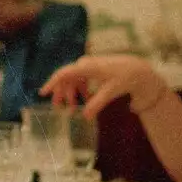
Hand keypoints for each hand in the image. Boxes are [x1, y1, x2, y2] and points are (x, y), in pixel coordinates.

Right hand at [40, 54, 170, 118]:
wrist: (138, 70)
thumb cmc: (125, 78)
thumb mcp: (110, 92)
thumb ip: (96, 104)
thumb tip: (83, 117)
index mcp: (86, 67)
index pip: (63, 73)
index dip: (52, 83)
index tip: (42, 93)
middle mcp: (84, 64)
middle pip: (66, 79)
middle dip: (61, 93)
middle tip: (58, 109)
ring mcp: (88, 66)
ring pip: (73, 80)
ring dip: (71, 94)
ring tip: (71, 108)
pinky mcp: (93, 70)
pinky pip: (80, 80)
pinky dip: (80, 91)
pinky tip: (85, 101)